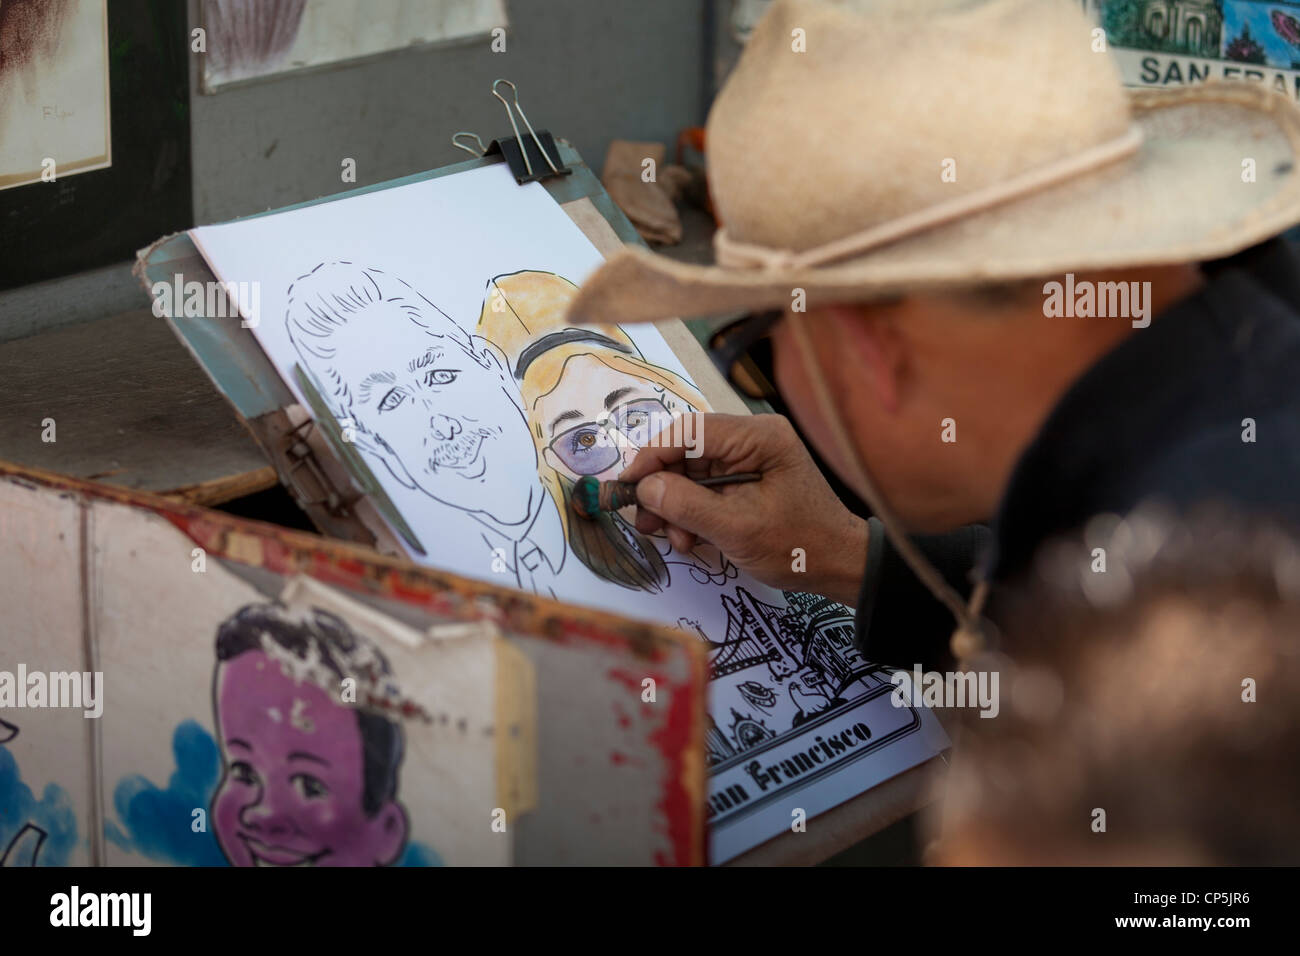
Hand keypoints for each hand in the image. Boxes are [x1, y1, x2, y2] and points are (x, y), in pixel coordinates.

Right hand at [620, 413, 868, 605]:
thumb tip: (644, 488)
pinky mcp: (745, 480)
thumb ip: (687, 506)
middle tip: (644, 522)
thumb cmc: (800, 546)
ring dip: (674, 506)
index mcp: (759, 437)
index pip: (690, 432)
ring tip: (672, 539)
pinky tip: (688, 538)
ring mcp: (749, 460)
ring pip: (690, 473)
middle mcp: (752, 439)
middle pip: (686, 452)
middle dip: (662, 488)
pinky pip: (704, 489)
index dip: (652, 457)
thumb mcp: (738, 529)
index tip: (627, 486)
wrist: (839, 566)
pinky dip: (690, 513)